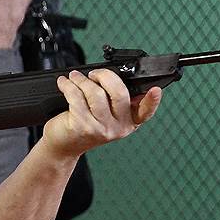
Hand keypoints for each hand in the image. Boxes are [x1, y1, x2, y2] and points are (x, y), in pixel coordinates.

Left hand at [41, 69, 161, 157]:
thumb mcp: (106, 115)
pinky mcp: (83, 127)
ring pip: (96, 93)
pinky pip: (76, 97)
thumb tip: (113, 75)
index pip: (145, 112)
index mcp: (129, 122)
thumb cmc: (85, 124)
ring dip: (81, 80)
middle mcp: (118, 128)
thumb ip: (115, 99)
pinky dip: (68, 85)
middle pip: (119, 93)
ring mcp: (101, 129)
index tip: (156, 90)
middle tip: (93, 74)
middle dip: (104, 76)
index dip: (152, 101)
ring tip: (75, 77)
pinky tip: (64, 83)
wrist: (64, 145)